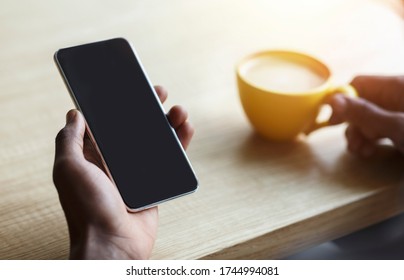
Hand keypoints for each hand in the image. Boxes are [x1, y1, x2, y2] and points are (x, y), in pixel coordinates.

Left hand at [53, 86, 193, 258]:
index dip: (121, 103)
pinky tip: (186, 128)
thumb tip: (75, 113)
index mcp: (96, 155)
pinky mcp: (157, 182)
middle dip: (149, 107)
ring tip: (179, 110)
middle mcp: (118, 161)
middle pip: (137, 126)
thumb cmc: (87, 209)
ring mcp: (139, 171)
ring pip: (157, 140)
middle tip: (159, 91)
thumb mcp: (68, 170)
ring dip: (168, 122)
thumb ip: (69, 140)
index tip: (132, 86)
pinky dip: (180, 143)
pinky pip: (171, 159)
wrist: (113, 244)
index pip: (110, 122)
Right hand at [328, 75, 403, 156]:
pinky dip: (369, 141)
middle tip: (349, 141)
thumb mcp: (397, 126)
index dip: (342, 100)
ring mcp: (398, 112)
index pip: (358, 84)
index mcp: (397, 86)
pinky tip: (369, 152)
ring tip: (359, 151)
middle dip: (351, 124)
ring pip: (367, 119)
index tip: (332, 121)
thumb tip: (332, 100)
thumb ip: (365, 113)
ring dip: (358, 136)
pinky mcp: (400, 128)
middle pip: (361, 104)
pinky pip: (378, 129)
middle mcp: (396, 96)